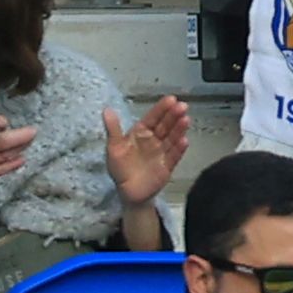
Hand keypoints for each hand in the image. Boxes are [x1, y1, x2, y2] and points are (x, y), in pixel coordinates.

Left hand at [107, 94, 194, 216]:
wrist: (128, 193)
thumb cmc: (120, 168)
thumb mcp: (113, 147)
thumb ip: (113, 128)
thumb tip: (106, 109)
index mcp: (141, 133)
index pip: (153, 118)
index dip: (161, 109)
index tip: (171, 99)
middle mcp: (154, 139)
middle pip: (165, 125)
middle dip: (174, 115)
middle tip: (182, 106)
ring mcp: (162, 152)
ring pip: (172, 138)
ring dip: (179, 129)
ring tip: (185, 120)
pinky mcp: (168, 165)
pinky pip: (174, 155)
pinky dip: (179, 148)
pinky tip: (184, 141)